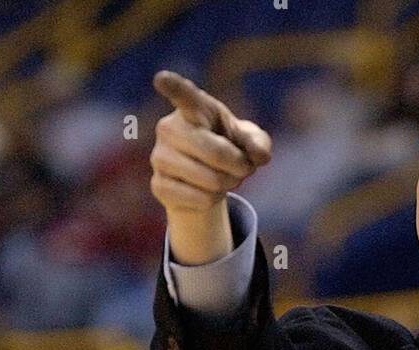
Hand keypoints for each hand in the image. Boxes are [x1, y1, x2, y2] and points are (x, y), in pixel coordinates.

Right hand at [150, 70, 271, 218]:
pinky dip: (213, 201)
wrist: (204, 177)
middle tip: (242, 167)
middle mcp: (170, 128)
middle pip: (216, 153)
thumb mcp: (248, 140)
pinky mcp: (159, 185)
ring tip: (223, 177)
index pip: (183, 95)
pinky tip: (206, 192)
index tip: (161, 79)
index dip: (173, 86)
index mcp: (194, 108)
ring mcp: (159, 157)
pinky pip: (200, 200)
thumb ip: (258, 142)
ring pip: (211, 181)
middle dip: (239, 166)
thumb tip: (259, 154)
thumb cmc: (228, 147)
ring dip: (227, 185)